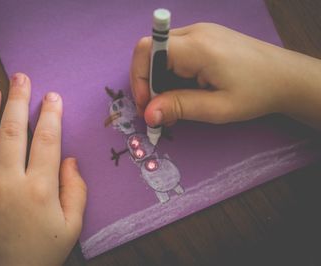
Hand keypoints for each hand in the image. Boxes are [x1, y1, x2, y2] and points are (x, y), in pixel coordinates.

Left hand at [0, 73, 86, 265]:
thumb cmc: (40, 255)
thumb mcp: (71, 227)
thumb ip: (75, 190)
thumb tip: (69, 159)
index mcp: (39, 189)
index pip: (46, 140)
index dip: (50, 114)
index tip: (51, 96)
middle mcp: (8, 182)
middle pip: (12, 131)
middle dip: (17, 100)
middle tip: (19, 77)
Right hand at [130, 23, 320, 127]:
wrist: (286, 76)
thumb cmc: (256, 93)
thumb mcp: (217, 108)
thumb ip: (179, 107)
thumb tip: (148, 114)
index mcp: (197, 47)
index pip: (147, 50)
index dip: (138, 77)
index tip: (147, 104)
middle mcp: (195, 32)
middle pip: (151, 51)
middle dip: (148, 83)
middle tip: (159, 111)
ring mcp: (200, 32)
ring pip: (161, 53)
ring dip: (160, 80)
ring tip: (174, 105)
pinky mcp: (205, 38)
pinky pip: (175, 52)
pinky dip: (171, 73)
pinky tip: (185, 90)